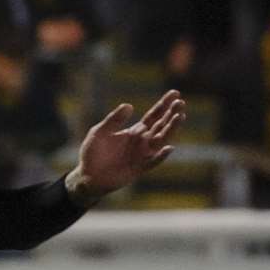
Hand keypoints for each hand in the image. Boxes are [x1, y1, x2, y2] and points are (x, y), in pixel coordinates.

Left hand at [67, 90, 185, 203]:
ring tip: (180, 116)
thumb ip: (113, 120)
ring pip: (161, 141)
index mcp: (135, 131)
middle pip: (161, 126)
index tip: (175, 93)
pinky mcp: (139, 168)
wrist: (88, 176)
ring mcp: (143, 155)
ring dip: (171, 129)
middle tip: (181, 102)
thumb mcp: (100, 132)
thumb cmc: (93, 153)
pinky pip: (153, 162)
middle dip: (171, 114)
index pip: (153, 116)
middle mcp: (143, 142)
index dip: (164, 105)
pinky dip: (161, 156)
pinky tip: (168, 148)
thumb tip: (129, 105)